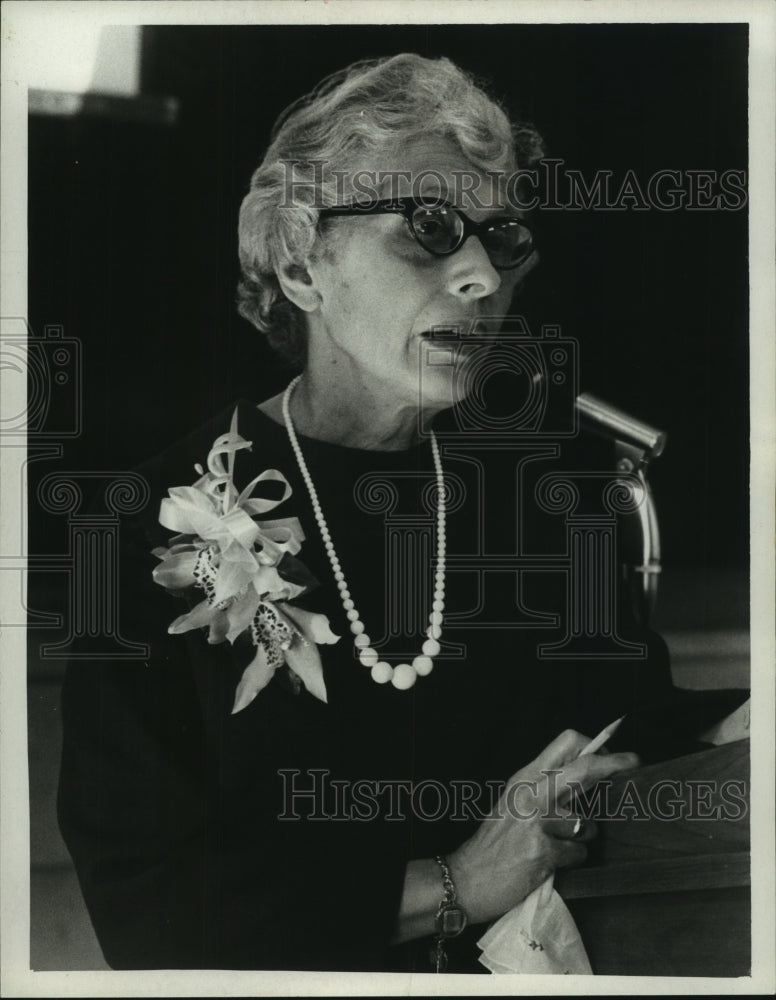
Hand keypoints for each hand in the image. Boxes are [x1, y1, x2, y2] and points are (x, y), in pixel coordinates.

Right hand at [447, 729, 638, 924]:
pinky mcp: (541, 850)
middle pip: (583, 768)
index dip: (595, 745)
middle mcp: (531, 793)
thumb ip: (546, 788)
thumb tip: (587, 778)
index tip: (613, 753)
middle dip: (614, 764)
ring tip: (558, 844)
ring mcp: (536, 821)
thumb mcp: (514, 802)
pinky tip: (551, 861)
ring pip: (587, 823)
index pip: (565, 743)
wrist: (467, 878)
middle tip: (634, 762)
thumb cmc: (495, 843)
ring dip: (582, 837)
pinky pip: (577, 853)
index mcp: (525, 777)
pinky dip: (570, 860)